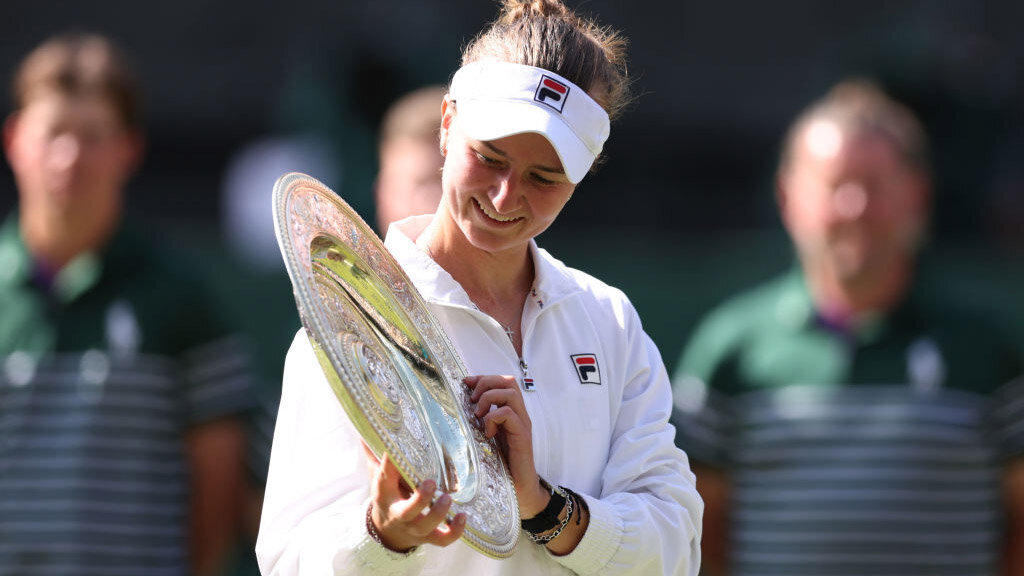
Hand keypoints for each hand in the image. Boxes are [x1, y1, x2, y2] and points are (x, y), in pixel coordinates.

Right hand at [364, 447, 465, 551]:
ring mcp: (415, 528)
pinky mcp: (429, 538)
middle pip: (407, 512)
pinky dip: (454, 532)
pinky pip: (443, 540)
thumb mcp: (379, 477)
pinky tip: (462, 516)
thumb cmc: (388, 496)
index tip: (394, 448)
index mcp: (385, 495)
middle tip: (430, 483)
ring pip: (426, 527)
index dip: (389, 465)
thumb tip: (370, 426)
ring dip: (438, 514)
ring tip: (448, 498)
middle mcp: (399, 514)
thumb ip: (376, 454)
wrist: (387, 532)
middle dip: (420, 500)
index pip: (384, 479)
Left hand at [465, 375, 549, 518]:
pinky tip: (488, 433)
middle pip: (508, 381)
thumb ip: (479, 423)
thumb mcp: (486, 440)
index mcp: (510, 413)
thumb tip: (460, 409)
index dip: (483, 378)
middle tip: (472, 399)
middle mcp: (519, 415)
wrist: (520, 491)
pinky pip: (509, 414)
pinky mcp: (522, 436)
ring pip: (510, 392)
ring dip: (489, 398)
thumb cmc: (502, 467)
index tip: (465, 382)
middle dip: (486, 383)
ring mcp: (522, 424)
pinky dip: (494, 418)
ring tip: (478, 414)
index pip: (502, 382)